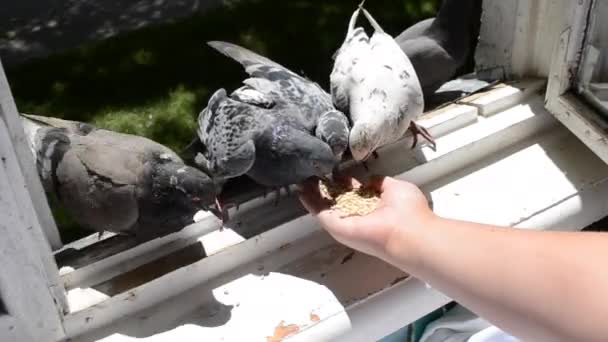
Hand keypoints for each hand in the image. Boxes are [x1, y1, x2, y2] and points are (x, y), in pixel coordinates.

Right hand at [298, 175, 434, 262]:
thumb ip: (381, 183)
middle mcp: (360, 215)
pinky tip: (301, 189)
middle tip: (313, 174)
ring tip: (302, 180)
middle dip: (327, 188)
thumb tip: (369, 180)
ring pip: (327, 206)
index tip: (336, 174)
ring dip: (314, 193)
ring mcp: (347, 222)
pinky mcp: (337, 227)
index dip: (346, 183)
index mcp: (375, 206)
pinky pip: (321, 213)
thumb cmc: (408, 210)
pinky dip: (310, 202)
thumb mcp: (397, 187)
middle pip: (339, 200)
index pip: (357, 194)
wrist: (407, 233)